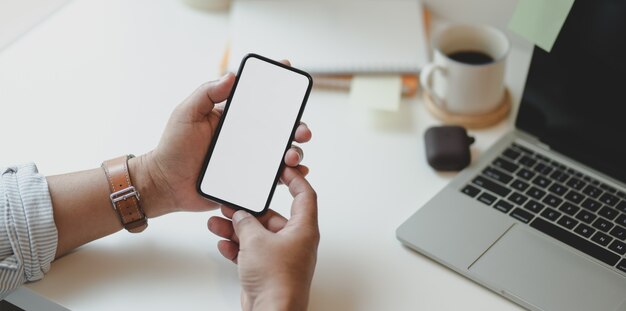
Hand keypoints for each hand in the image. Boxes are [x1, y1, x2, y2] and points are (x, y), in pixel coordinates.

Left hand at [131, 69, 311, 216]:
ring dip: (295, 152)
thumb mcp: (187, 113)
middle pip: (281, 127)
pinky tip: (296, 173)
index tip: (291, 73)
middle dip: (298, 126)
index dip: (279, 86)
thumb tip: (232, 75)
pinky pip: (275, 177)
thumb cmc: (173, 147)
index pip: (262, 98)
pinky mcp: (251, 180)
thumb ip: (206, 92)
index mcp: (235, 117)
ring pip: (283, 152)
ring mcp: (251, 158)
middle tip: (301, 131)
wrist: (166, 184)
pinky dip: (291, 175)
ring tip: (291, 157)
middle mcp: (247, 136)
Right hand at [208, 167, 319, 310]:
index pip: (304, 195)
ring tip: (217, 222)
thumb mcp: (256, 241)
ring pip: (258, 235)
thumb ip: (246, 223)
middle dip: (249, 211)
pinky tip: (223, 244)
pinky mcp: (269, 271)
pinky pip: (252, 253)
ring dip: (238, 229)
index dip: (295, 178)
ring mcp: (282, 257)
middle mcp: (295, 241)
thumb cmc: (277, 280)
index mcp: (303, 229)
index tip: (283, 168)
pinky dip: (238, 248)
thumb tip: (240, 216)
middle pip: (272, 216)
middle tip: (231, 203)